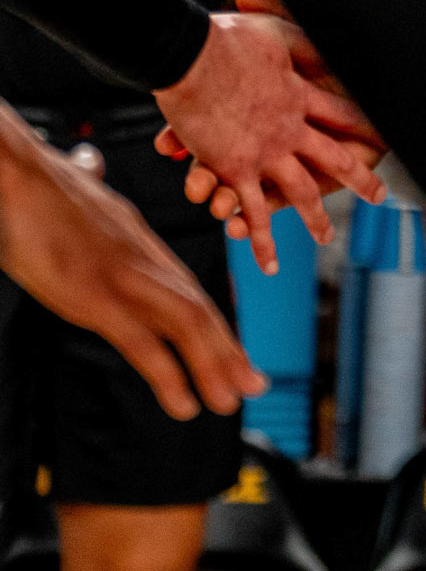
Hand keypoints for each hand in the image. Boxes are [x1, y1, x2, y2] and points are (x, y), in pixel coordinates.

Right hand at [0, 106, 263, 419]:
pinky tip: (186, 405)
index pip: (186, 288)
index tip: (232, 353)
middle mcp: (143, 258)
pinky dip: (170, 377)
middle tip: (255, 384)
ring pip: (187, 324)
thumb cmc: (32, 181)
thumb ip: (90, 185)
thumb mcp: (73, 184)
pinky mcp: (96, 297)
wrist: (13, 172)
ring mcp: (123, 278)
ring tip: (233, 401)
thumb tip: (88, 164)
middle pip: (198, 307)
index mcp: (138, 239)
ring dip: (215, 366)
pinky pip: (144, 343)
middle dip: (229, 349)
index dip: (212, 323)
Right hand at [153, 0, 386, 271]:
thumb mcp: (270, 27)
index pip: (342, 114)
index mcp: (302, 95)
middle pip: (335, 159)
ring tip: (326, 236)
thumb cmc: (227, 37)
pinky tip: (270, 264)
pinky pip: (253, 212)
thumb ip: (285, 21)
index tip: (385, 132)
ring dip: (313, 218)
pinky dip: (260, 239)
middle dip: (357, 178)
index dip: (363, 123)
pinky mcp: (237, 172)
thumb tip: (304, 28)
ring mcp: (267, 154)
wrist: (192, 55)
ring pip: (298, 194)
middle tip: (379, 196)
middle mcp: (292, 130)